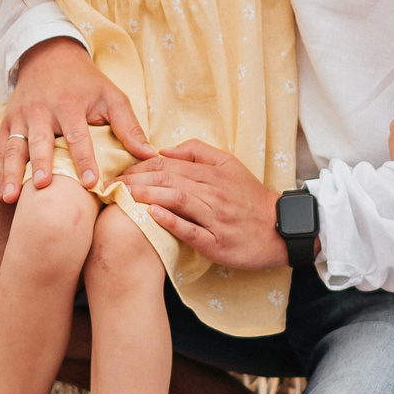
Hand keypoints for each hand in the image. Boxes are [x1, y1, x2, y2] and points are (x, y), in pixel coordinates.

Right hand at [0, 37, 153, 200]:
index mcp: (70, 104)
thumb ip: (129, 126)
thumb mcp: (111, 96)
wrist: (49, 56)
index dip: (84, 158)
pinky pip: (0, 148)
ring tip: (9, 197)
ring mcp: (21, 116)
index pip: (78, 134)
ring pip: (14, 146)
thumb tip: (149, 155)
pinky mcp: (8, 121)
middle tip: (43, 187)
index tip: (90, 182)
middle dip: (41, 164)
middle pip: (41, 140)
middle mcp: (42, 110)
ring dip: (11, 172)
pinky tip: (0, 194)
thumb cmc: (86, 83)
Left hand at [122, 140, 289, 270]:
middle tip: (112, 184)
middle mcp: (213, 194)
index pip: (170, 165)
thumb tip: (165, 149)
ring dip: (147, 196)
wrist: (281, 228)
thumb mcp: (229, 165)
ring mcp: (215, 219)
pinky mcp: (217, 243)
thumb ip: (198, 152)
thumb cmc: (250, 197)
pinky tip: (151, 215)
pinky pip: (191, 231)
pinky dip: (170, 222)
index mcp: (213, 174)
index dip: (141, 166)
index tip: (121, 171)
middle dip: (137, 180)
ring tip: (123, 195)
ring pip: (178, 201)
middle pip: (169, 180)